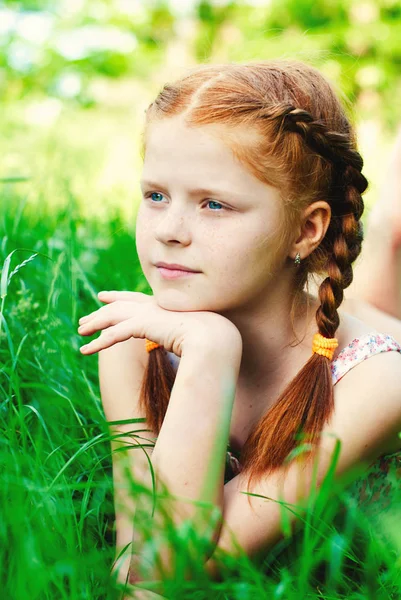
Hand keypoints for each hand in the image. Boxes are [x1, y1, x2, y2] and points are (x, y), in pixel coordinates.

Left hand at [77, 290, 240, 356]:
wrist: (213, 337)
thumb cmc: (209, 339)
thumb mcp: (192, 335)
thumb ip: (182, 336)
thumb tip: (184, 344)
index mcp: (164, 306)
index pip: (135, 299)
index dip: (118, 297)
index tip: (104, 296)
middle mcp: (153, 306)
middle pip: (119, 306)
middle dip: (101, 311)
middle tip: (86, 317)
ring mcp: (147, 314)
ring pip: (112, 317)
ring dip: (94, 324)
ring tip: (80, 332)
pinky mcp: (142, 325)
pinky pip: (114, 334)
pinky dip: (98, 342)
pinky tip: (86, 350)